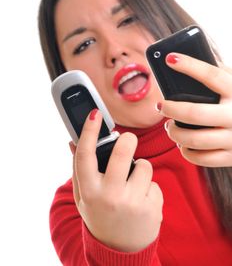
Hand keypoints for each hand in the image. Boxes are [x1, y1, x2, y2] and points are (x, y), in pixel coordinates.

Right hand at [70, 109, 162, 251]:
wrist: (119, 251)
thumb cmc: (100, 216)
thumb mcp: (84, 197)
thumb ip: (79, 169)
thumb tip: (72, 141)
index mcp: (89, 192)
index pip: (85, 155)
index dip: (89, 131)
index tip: (94, 114)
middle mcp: (109, 197)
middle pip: (122, 152)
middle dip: (128, 139)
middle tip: (128, 139)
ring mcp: (132, 203)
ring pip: (144, 165)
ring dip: (141, 169)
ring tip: (133, 184)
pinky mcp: (152, 209)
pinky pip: (155, 183)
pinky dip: (149, 188)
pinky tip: (142, 201)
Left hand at [156, 53, 231, 166]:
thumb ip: (220, 76)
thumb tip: (183, 63)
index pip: (211, 75)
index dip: (189, 66)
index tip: (170, 59)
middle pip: (194, 113)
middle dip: (171, 109)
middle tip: (161, 106)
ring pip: (193, 139)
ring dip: (174, 132)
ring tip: (169, 126)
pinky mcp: (231, 156)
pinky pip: (201, 158)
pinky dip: (186, 151)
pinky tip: (182, 143)